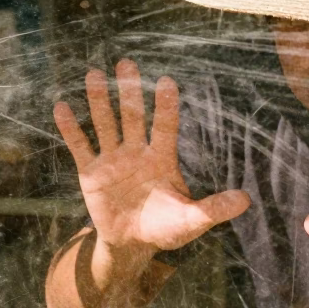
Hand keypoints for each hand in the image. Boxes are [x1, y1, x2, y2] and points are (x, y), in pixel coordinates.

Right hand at [53, 59, 249, 258]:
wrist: (132, 244)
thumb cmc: (165, 229)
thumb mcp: (191, 221)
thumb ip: (213, 209)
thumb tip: (246, 201)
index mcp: (162, 158)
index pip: (164, 127)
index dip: (165, 106)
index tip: (166, 81)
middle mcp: (137, 152)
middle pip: (132, 116)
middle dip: (129, 91)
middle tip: (126, 63)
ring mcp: (112, 159)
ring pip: (105, 124)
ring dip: (99, 101)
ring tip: (94, 74)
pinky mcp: (90, 172)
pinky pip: (79, 146)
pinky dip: (70, 128)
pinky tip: (62, 106)